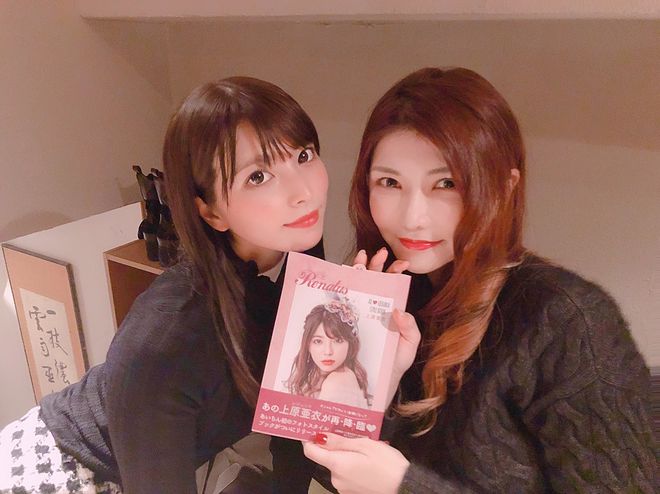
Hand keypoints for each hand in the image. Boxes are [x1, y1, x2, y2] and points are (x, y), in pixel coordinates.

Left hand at [303, 433, 408, 493]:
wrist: (405, 488)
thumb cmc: (388, 464)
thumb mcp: (365, 445)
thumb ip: (340, 442)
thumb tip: (319, 436)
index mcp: (337, 464)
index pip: (310, 451)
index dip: (308, 439)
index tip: (312, 429)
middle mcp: (336, 479)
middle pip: (327, 459)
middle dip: (337, 448)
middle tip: (354, 437)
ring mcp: (343, 489)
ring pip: (339, 467)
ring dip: (348, 458)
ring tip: (367, 452)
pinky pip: (347, 477)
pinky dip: (354, 468)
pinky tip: (370, 465)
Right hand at [352, 248, 420, 403]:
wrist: (375, 386)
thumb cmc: (393, 366)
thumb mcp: (408, 347)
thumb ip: (409, 329)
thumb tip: (399, 309)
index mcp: (389, 313)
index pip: (392, 287)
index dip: (395, 273)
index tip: (401, 263)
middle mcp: (373, 311)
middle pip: (374, 282)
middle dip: (376, 265)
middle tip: (378, 253)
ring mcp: (358, 316)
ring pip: (357, 288)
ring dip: (358, 271)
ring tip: (360, 258)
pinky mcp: (344, 324)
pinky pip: (342, 304)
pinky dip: (341, 289)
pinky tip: (343, 277)